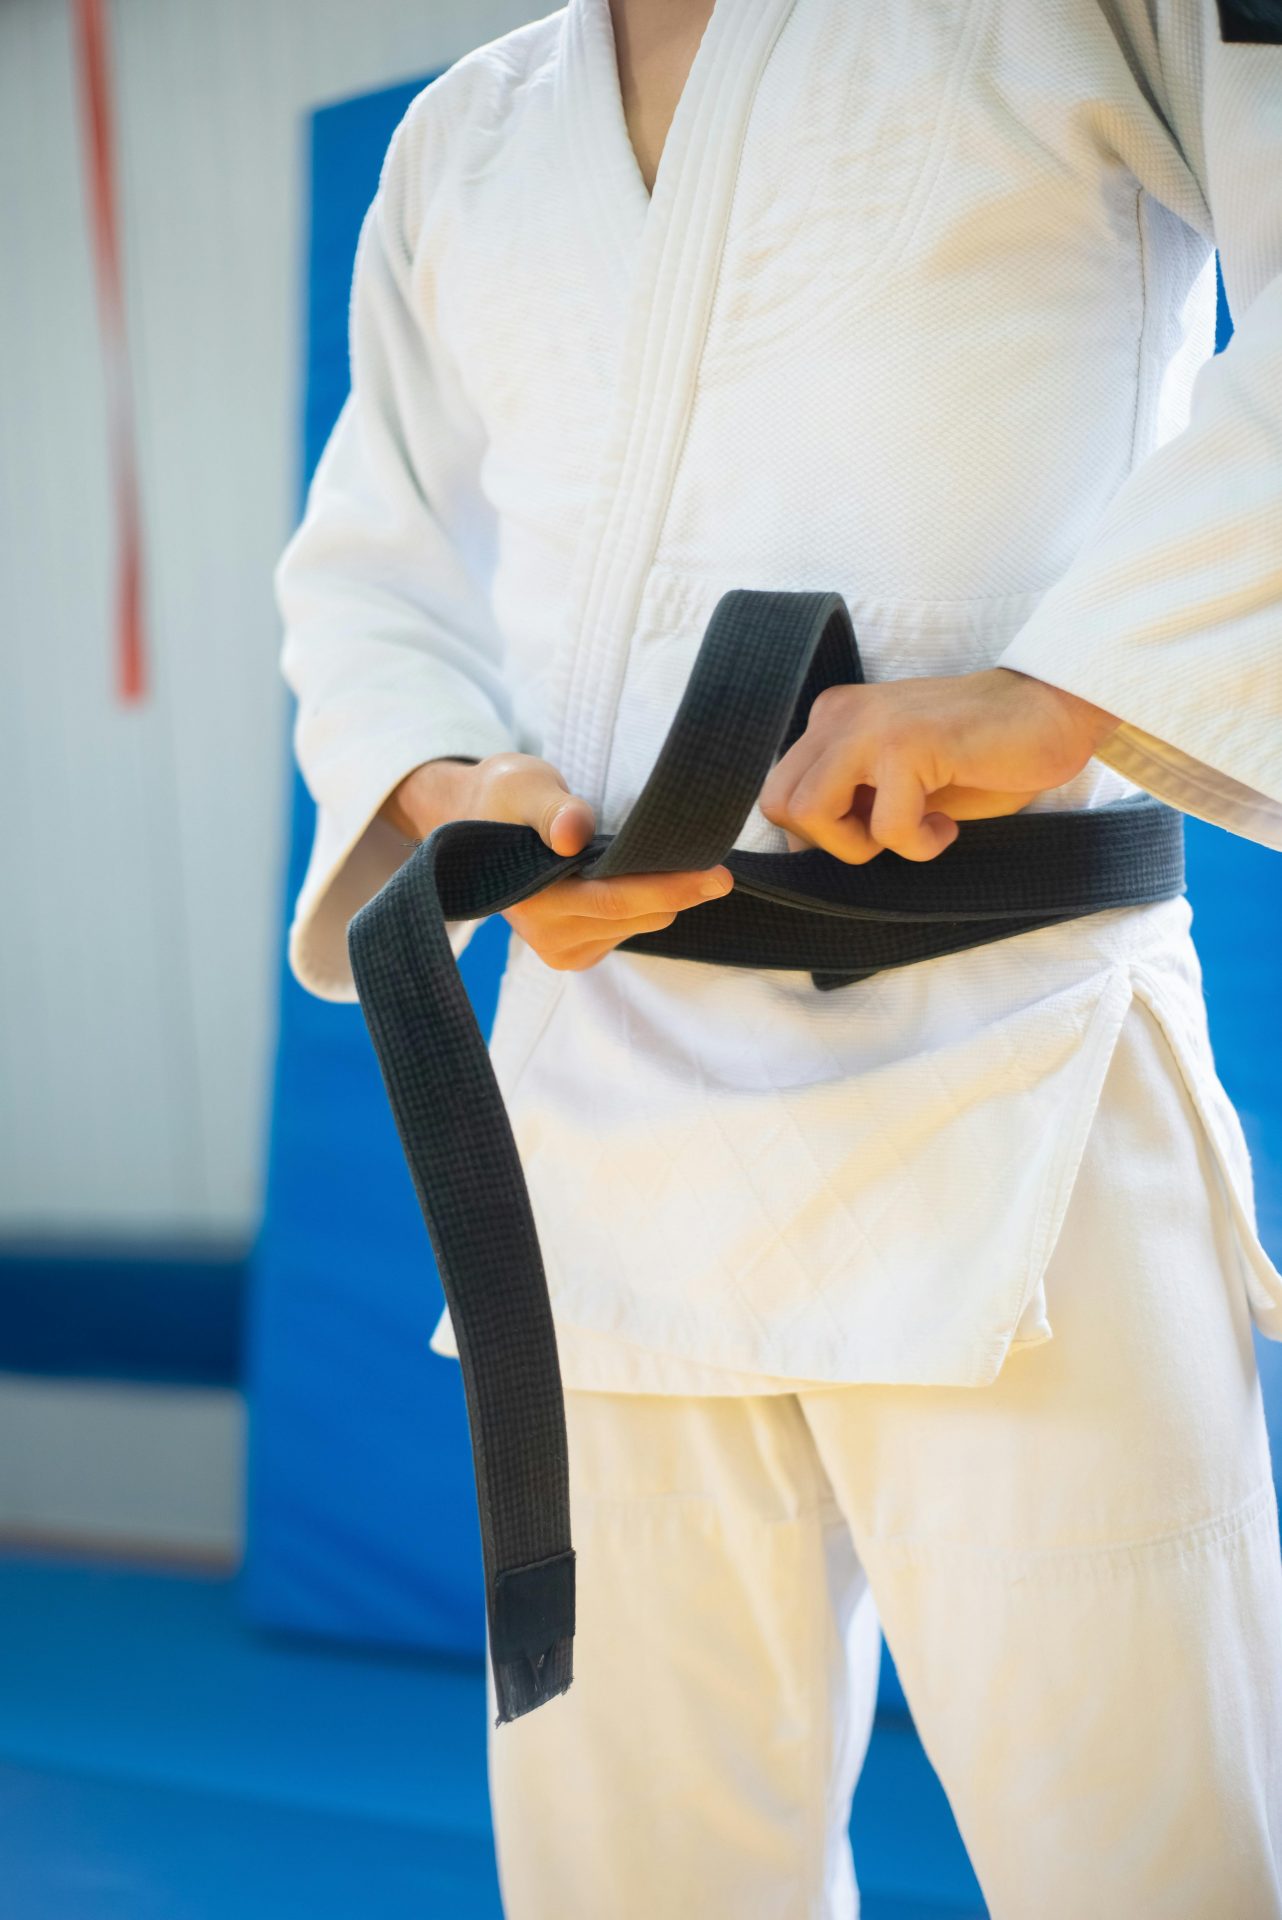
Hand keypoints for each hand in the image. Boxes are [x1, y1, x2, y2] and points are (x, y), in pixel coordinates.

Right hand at [383, 752, 733, 970]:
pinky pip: (630, 931)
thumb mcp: (524, 786)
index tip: (717, 874)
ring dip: (664, 898)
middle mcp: (546, 935)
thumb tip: (572, 835)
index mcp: (532, 899)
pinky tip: (644, 878)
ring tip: (676, 863)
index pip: (614, 900)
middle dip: (678, 891)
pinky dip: (648, 905)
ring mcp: (560, 949)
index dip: (669, 888)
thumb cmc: (504, 798)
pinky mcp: (575, 952)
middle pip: (635, 917)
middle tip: (716, 863)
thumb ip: (551, 809)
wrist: (480, 821)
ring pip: (640, 927)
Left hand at [758, 668, 1120, 862]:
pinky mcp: (907, 745)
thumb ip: (849, 802)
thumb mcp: (899, 781)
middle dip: (831, 842)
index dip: (820, 834)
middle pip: (779, 804)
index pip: (779, 793)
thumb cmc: (981, 755)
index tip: (874, 832)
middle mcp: (839, 715)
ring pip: (811, 813)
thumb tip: (803, 851)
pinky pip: (884, 828)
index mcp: (832, 719)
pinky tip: (948, 824)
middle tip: (888, 836)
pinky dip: (920, 845)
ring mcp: (869, 726)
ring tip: (917, 828)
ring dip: (865, 845)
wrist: (1050, 712)